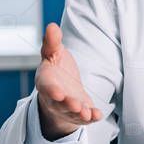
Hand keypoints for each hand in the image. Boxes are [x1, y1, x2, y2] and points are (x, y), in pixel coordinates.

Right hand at [35, 23, 102, 139]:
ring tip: (87, 113)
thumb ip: (52, 42)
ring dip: (80, 113)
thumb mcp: (53, 53)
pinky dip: (91, 117)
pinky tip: (97, 115)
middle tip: (76, 106)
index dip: (52, 91)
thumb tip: (51, 26)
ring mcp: (68, 108)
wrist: (61, 89)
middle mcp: (55, 98)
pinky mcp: (80, 113)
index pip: (47, 88)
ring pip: (72, 113)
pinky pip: (85, 117)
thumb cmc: (56, 70)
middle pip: (60, 104)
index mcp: (46, 82)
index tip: (58, 93)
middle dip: (68, 106)